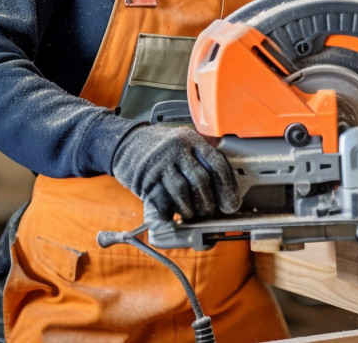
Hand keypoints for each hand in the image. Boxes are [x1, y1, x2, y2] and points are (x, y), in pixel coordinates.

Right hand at [111, 124, 241, 221]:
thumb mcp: (184, 146)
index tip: (231, 205)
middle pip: (201, 179)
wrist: (126, 144)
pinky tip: (174, 218)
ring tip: (191, 214)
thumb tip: (225, 194)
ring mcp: (160, 162)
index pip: (217, 163)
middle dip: (208, 201)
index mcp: (192, 140)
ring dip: (190, 209)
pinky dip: (170, 214)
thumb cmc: (163, 151)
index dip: (227, 187)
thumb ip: (202, 161)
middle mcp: (177, 148)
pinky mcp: (145, 178)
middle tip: (210, 212)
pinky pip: (162, 200)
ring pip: (182, 191)